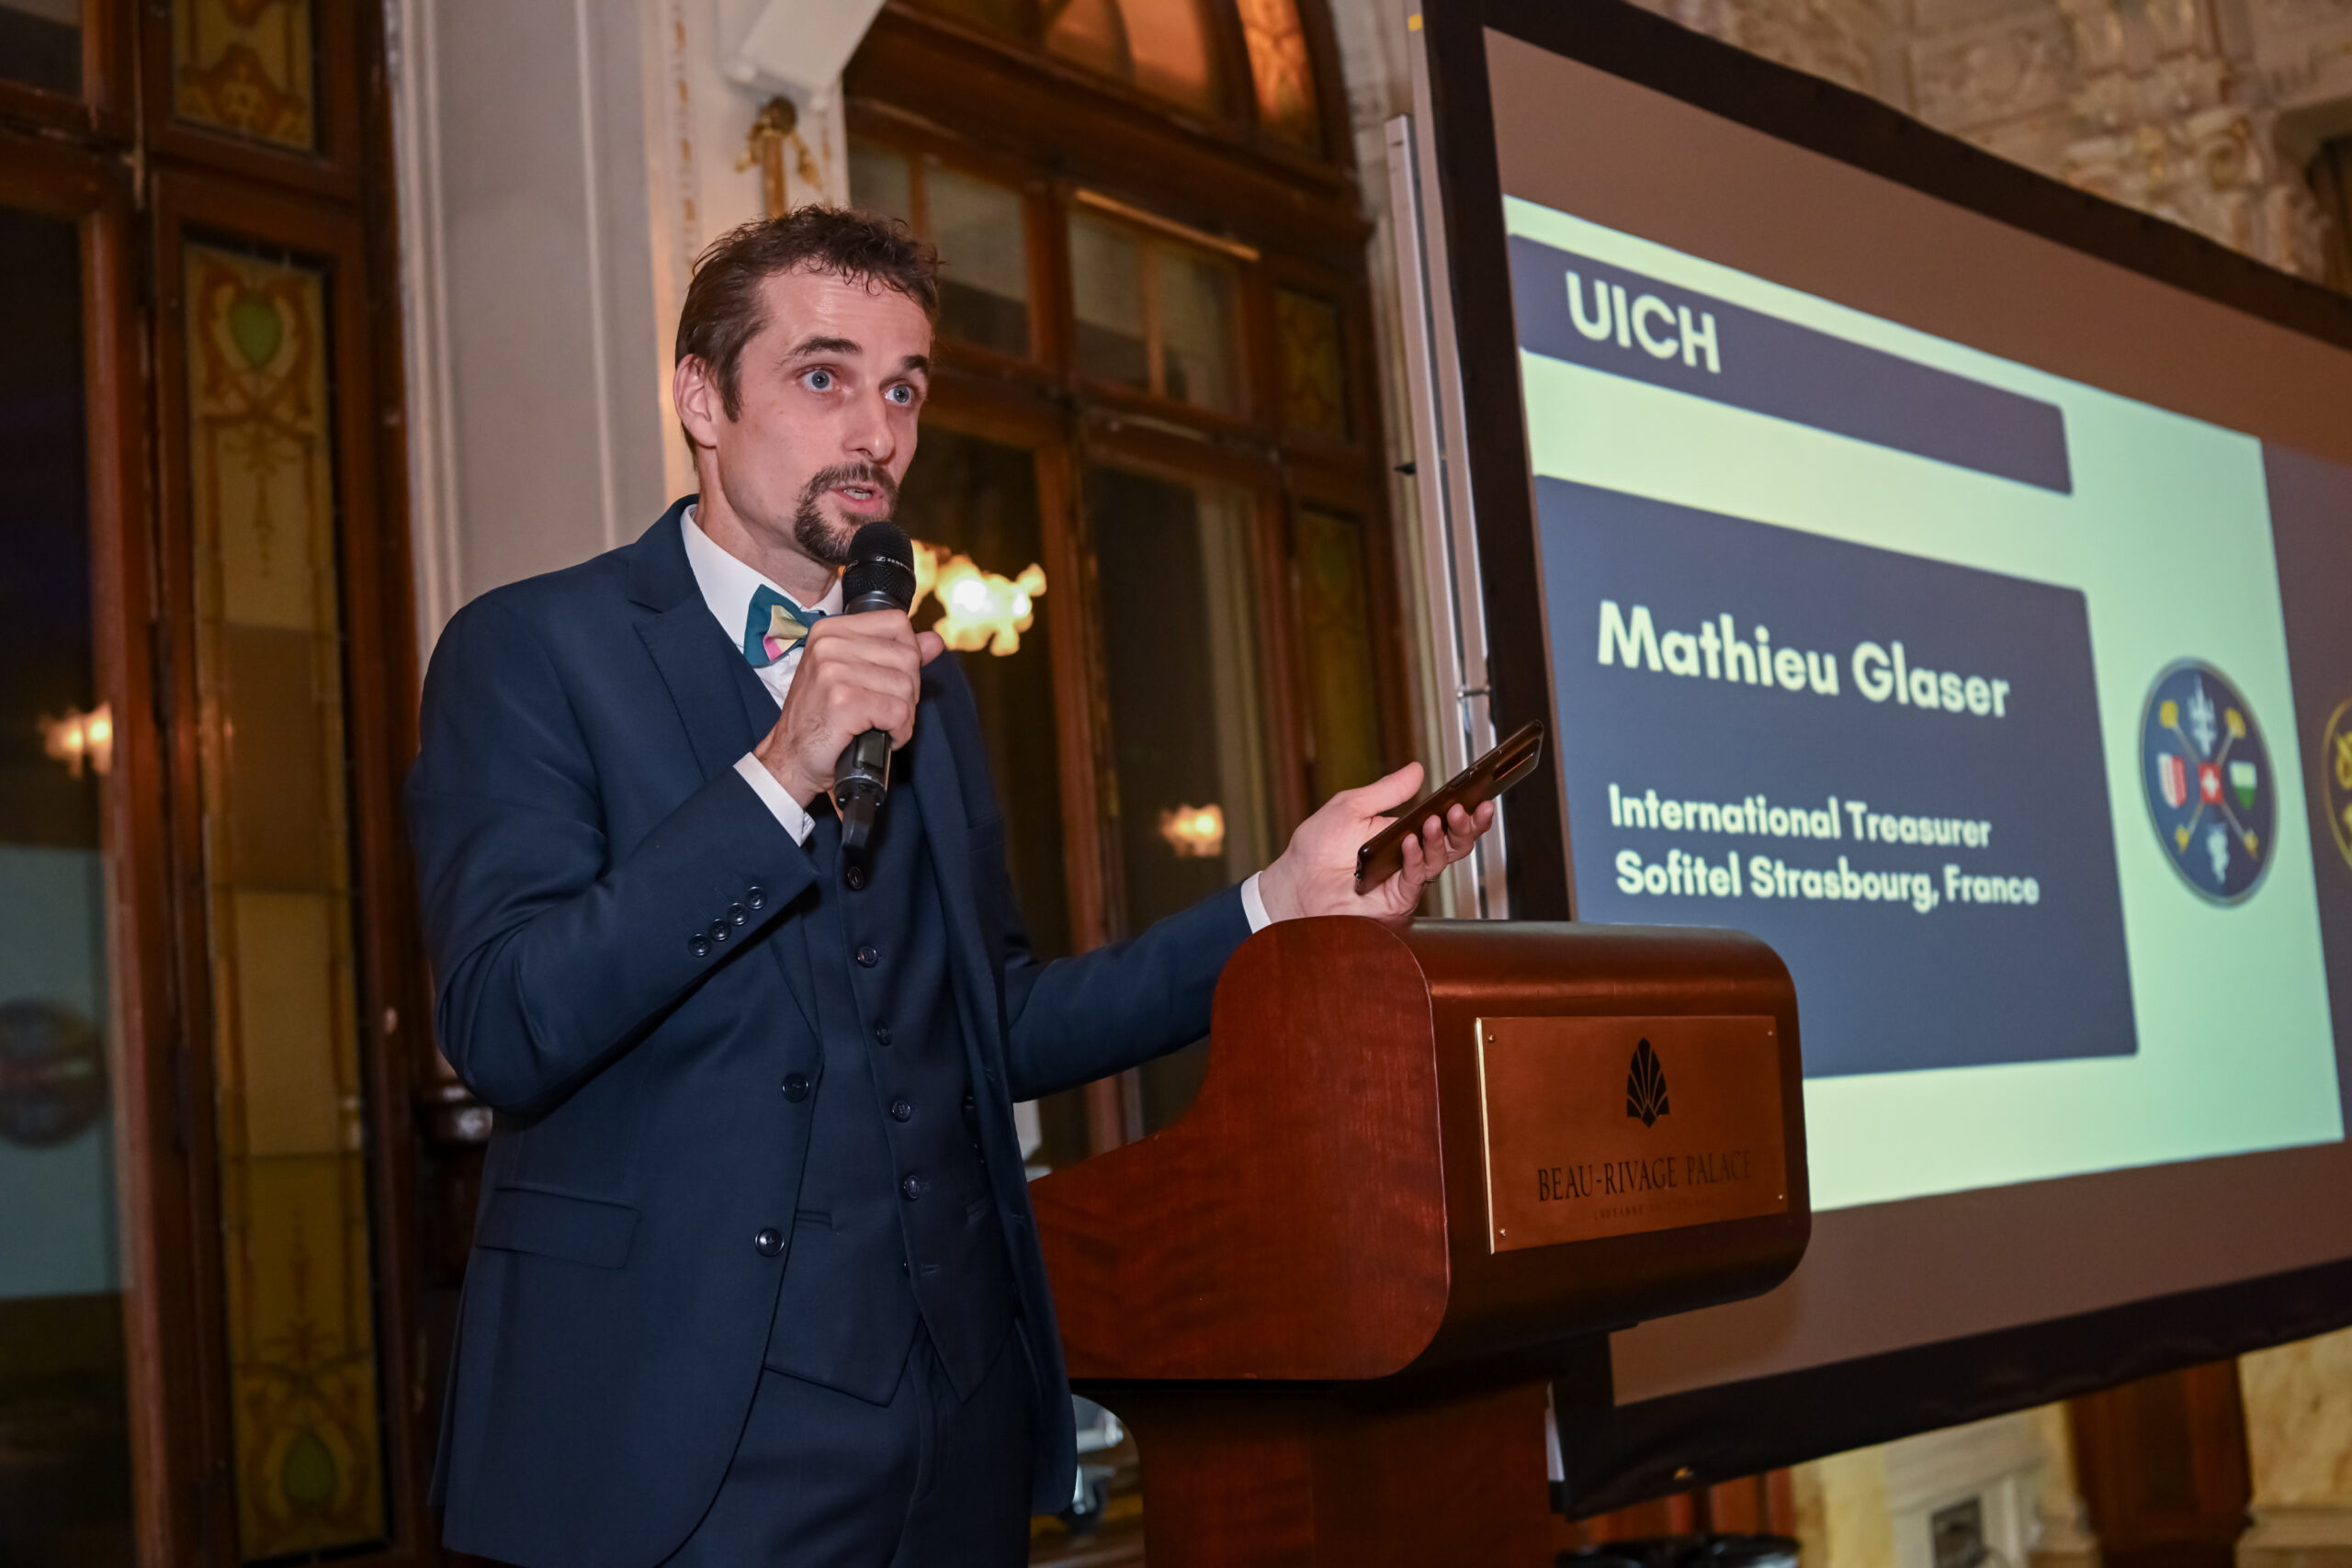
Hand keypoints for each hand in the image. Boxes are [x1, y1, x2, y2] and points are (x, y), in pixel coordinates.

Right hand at [753, 612, 945, 806]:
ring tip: (881, 726)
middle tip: (885, 711)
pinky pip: (899, 712)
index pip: (896, 623)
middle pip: (907, 656)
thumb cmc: (821, 718)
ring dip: (904, 715)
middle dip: (908, 691)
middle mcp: (830, 644)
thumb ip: (894, 654)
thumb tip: (934, 641)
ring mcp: (834, 671)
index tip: (890, 680)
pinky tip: (883, 737)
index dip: (907, 655)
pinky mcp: (843, 701)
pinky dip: (899, 732)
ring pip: (906, 686)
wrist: (791, 758)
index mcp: (831, 630)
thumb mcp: (852, 676)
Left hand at [1254, 761, 1495, 928]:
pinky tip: (1411, 841)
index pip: (1444, 822)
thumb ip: (1387, 791)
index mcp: (1403, 833)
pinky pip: (1415, 878)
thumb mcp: (1351, 806)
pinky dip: (1416, 857)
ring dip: (1442, 837)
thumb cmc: (1316, 849)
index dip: (1465, 810)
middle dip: (1466, 826)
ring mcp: (1405, 879)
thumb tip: (1416, 770)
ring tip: (1436, 819)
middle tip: (1466, 808)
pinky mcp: (1396, 899)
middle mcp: (1410, 857)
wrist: (1294, 884)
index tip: (1479, 795)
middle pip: (1453, 843)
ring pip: (1441, 860)